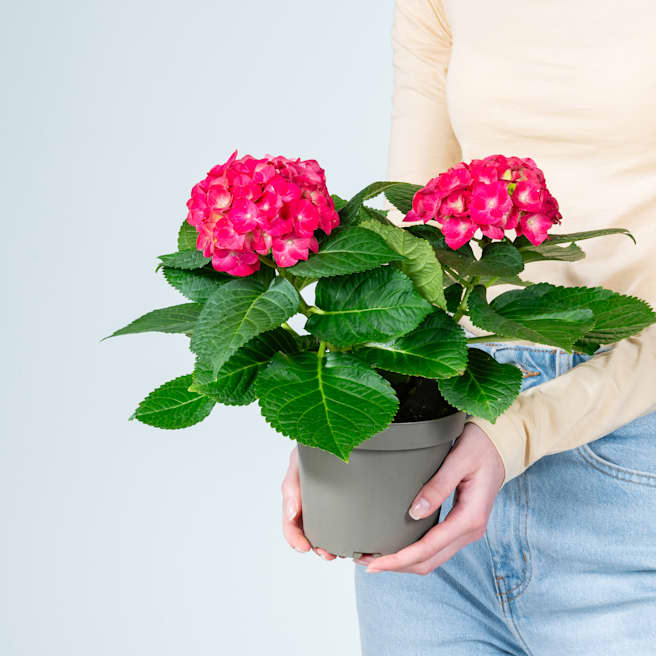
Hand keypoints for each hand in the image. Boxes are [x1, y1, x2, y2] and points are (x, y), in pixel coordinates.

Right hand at [281, 447, 338, 560]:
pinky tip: (348, 539)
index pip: (290, 521)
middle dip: (315, 546)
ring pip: (324, 530)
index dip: (294, 537)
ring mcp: (324, 502)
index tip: (303, 547)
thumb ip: (292, 484)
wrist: (338, 435)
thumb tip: (293, 512)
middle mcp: (309, 501)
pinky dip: (342, 533)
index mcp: (296, 494)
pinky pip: (339, 521)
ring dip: (328, 544)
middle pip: (308, 531)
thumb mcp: (298, 461)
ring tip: (337, 552)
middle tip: (327, 554)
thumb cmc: (313, 448)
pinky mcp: (342, 501)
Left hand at [355, 423, 504, 574]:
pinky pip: (436, 548)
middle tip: (365, 561)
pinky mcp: (460, 525)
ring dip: (404, 562)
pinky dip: (415, 552)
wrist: (500, 445)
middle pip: (429, 561)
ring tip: (376, 556)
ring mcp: (466, 530)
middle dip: (397, 565)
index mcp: (471, 517)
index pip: (429, 548)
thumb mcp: (459, 459)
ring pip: (432, 559)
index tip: (375, 563)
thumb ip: (438, 485)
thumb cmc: (481, 447)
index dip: (400, 559)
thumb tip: (415, 513)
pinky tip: (398, 546)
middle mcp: (470, 530)